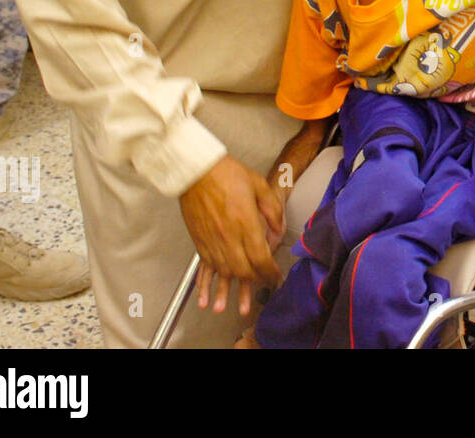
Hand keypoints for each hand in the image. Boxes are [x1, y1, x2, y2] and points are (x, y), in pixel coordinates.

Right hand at [179, 156, 283, 314]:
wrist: (197, 171)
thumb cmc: (228, 174)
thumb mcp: (259, 185)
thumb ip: (271, 210)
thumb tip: (277, 230)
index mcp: (245, 223)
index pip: (260, 257)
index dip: (269, 272)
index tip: (276, 277)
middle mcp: (228, 236)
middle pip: (244, 269)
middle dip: (255, 281)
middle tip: (263, 286)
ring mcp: (212, 241)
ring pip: (225, 272)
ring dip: (233, 288)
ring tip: (237, 303)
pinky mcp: (199, 242)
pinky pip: (206, 268)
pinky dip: (209, 283)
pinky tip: (210, 295)